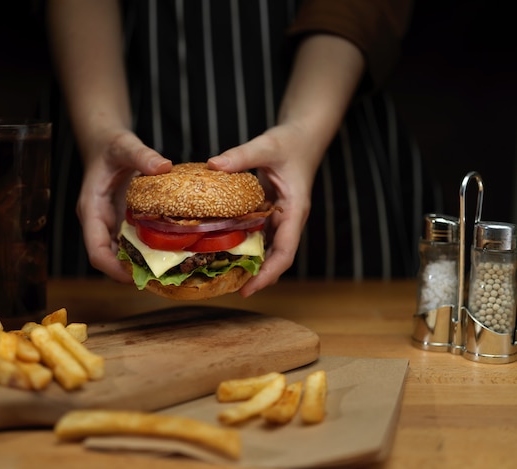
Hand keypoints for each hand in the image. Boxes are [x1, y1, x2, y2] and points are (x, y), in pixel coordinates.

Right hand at [76, 128, 171, 281]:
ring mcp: (111, 224)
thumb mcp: (124, 145)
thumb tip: (164, 167)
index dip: (113, 269)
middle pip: (111, 259)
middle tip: (163, 279)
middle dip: (133, 272)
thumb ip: (141, 155)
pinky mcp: (123, 222)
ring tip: (171, 271)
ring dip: (143, 264)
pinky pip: (133, 242)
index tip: (136, 278)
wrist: (106, 144)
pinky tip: (172, 252)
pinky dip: (149, 250)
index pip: (96, 251)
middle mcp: (100, 222)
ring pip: (123, 253)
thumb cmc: (110, 146)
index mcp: (92, 210)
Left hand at [208, 122, 320, 296]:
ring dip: (249, 263)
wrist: (303, 136)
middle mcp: (288, 219)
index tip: (248, 289)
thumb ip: (242, 155)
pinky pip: (258, 233)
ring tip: (222, 275)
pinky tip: (222, 247)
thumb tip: (213, 165)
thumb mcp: (267, 145)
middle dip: (256, 276)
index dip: (268, 274)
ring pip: (266, 248)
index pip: (285, 252)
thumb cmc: (291, 141)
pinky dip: (243, 242)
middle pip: (275, 258)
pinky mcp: (270, 212)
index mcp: (295, 210)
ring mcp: (279, 217)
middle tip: (227, 288)